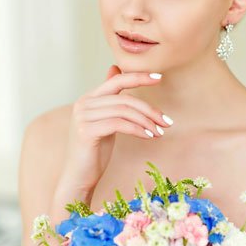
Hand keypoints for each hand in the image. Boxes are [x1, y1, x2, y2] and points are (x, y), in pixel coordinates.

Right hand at [57, 66, 171, 205]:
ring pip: (124, 111)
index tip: (159, 78)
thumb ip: (111, 100)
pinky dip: (137, 129)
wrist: (78, 177)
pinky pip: (119, 124)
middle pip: (125, 99)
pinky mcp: (86, 131)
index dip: (138, 77)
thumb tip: (115, 68)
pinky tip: (148, 136)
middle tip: (167, 122)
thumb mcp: (105, 121)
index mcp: (89, 99)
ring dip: (146, 122)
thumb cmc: (94, 151)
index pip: (117, 80)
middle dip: (149, 110)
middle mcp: (83, 104)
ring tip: (159, 132)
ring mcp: (83, 117)